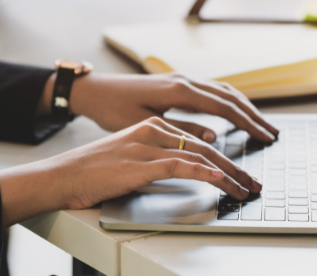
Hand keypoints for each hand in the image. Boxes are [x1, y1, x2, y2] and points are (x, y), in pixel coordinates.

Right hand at [0, 117, 262, 226]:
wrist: (62, 175)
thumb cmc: (93, 170)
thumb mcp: (130, 157)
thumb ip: (157, 157)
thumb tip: (185, 167)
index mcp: (152, 127)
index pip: (198, 136)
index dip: (225, 153)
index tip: (241, 169)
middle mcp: (154, 131)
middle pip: (206, 144)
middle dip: (235, 165)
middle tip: (253, 182)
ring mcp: (148, 145)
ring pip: (201, 154)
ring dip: (229, 174)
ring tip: (246, 189)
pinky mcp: (142, 163)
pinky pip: (182, 165)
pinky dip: (206, 172)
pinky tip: (220, 180)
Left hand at [40, 72, 279, 142]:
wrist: (94, 90)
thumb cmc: (113, 109)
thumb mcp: (145, 125)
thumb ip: (180, 131)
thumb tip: (213, 137)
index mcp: (179, 90)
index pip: (224, 106)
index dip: (248, 122)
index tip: (266, 136)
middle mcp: (184, 80)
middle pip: (230, 96)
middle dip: (254, 115)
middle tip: (274, 133)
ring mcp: (181, 79)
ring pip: (223, 90)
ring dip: (244, 106)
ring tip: (261, 124)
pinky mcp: (177, 83)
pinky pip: (211, 90)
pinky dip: (229, 101)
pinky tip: (234, 112)